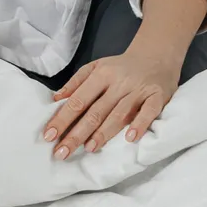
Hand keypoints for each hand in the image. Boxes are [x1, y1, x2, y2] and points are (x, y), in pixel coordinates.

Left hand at [41, 46, 180, 158]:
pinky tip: (130, 139)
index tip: (48, 136)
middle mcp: (118, 83)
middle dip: (77, 134)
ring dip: (103, 133)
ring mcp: (138, 90)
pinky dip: (140, 124)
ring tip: (89, 149)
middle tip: (62, 152)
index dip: (62, 118)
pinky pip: (149, 112)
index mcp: (100, 75)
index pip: (78, 100)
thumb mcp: (95, 67)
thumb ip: (75, 83)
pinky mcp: (157, 96)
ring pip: (119, 114)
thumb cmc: (120, 67)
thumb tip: (55, 100)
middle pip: (95, 112)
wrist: (156, 55)